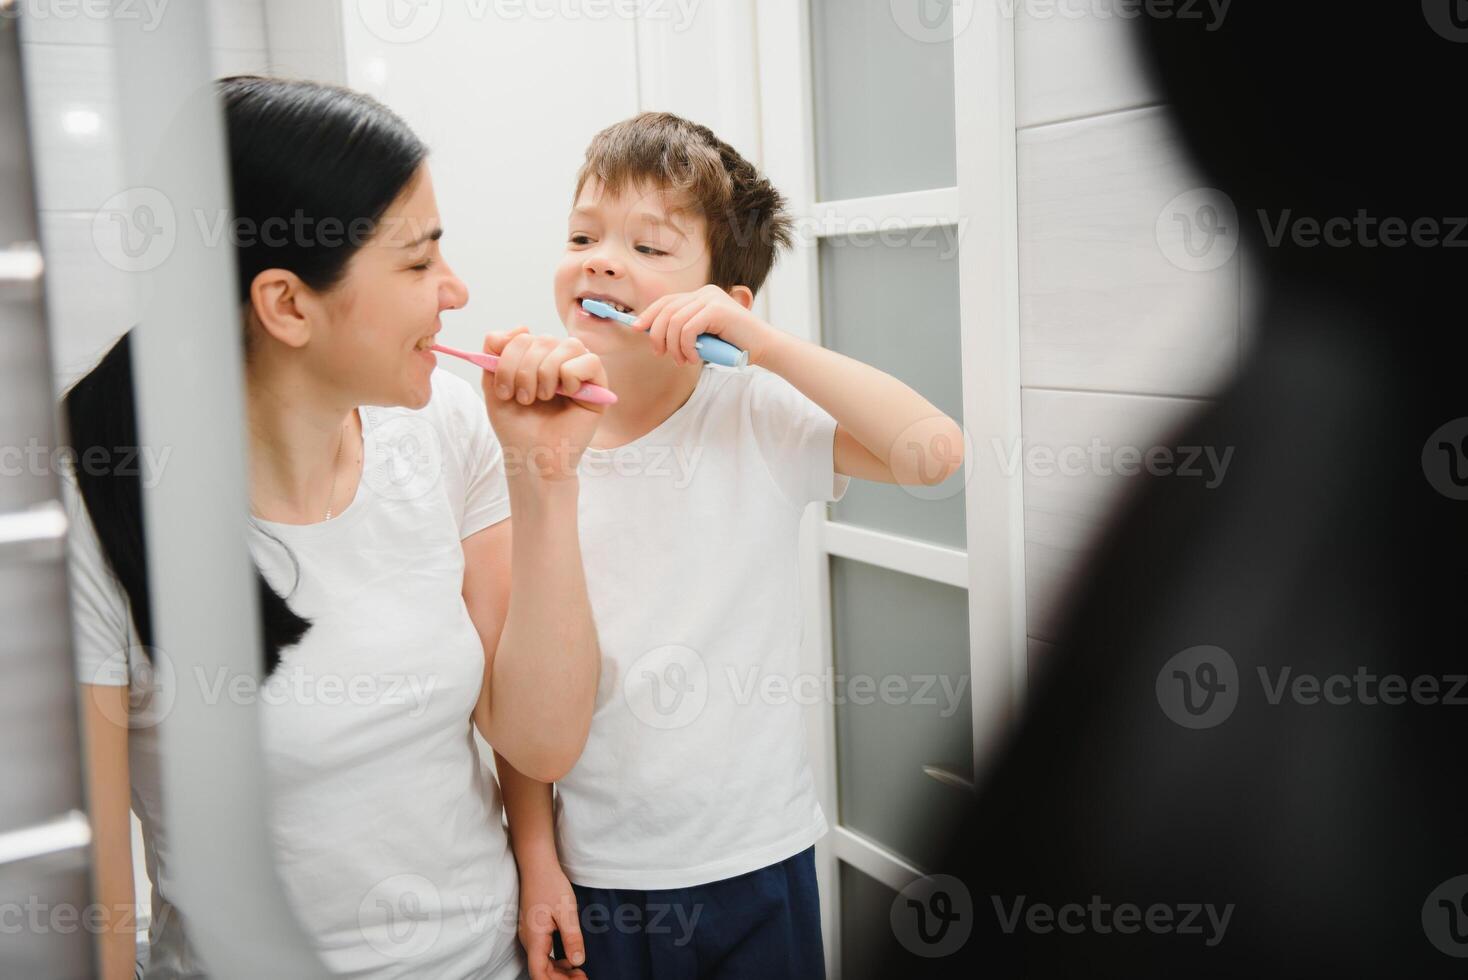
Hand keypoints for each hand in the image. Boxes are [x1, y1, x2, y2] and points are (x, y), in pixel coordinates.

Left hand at [481, 327, 606, 480]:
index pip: (521, 336)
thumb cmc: (517, 427)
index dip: (508, 359)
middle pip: (541, 339)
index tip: (504, 390)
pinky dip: (571, 376)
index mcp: (534, 357)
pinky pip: (588, 361)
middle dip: (524, 371)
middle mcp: (558, 359)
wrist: (532, 457)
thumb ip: (494, 354)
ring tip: (543, 398)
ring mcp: (579, 370)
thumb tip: (520, 328)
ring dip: (546, 374)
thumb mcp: (494, 387)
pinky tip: (567, 395)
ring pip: (565, 346)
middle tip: (524, 400)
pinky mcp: (598, 384)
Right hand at [518, 861, 586, 979]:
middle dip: (561, 979)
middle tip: (583, 979)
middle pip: (541, 971)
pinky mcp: (533, 930)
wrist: (537, 866)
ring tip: (579, 973)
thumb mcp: (567, 912)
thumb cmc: (551, 885)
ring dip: (559, 972)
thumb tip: (578, 962)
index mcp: (535, 939)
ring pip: (542, 963)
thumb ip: (572, 938)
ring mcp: (530, 936)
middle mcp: (528, 941)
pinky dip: (556, 961)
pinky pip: (542, 953)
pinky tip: (569, 960)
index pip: (539, 973)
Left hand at [633, 284, 776, 366]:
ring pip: (674, 323)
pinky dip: (686, 347)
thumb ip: (684, 330)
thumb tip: (654, 334)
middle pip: (666, 311)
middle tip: (661, 354)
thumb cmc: (734, 345)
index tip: (637, 329)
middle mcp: (705, 292)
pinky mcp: (716, 310)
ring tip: (683, 361)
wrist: (764, 347)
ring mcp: (711, 299)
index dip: (649, 314)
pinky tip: (695, 357)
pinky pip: (687, 330)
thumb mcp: (703, 336)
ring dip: (674, 347)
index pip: (666, 301)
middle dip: (657, 335)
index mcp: (701, 295)